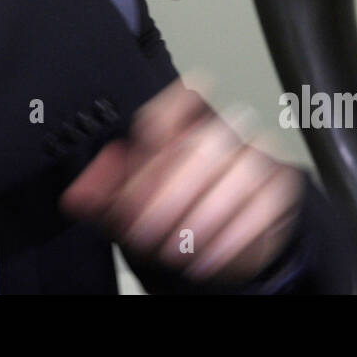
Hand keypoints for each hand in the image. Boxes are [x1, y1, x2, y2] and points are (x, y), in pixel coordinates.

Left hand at [58, 78, 303, 284]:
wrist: (218, 242)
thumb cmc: (173, 209)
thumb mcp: (128, 202)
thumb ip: (102, 193)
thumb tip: (77, 195)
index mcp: (185, 120)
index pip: (181, 99)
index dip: (157, 132)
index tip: (138, 165)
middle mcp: (223, 129)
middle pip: (204, 142)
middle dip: (168, 192)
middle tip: (143, 228)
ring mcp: (256, 156)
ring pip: (239, 172)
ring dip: (202, 217)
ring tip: (174, 248)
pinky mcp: (280, 186)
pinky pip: (265, 203)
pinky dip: (233, 235)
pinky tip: (206, 257)